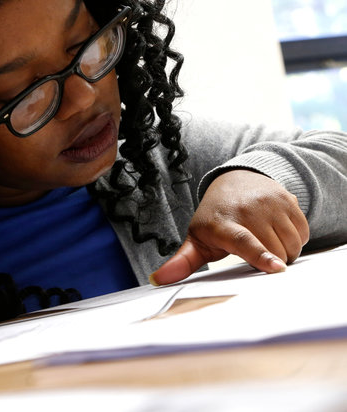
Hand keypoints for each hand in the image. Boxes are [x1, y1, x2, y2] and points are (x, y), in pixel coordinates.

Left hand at [150, 170, 309, 284]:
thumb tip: (156, 280)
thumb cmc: (214, 217)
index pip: (244, 241)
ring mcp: (270, 202)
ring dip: (284, 251)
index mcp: (223, 224)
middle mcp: (248, 210)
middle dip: (269, 262)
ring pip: (292, 244)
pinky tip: (277, 231)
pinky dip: (295, 239)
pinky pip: (303, 232)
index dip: (260, 256)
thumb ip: (181, 261)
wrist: (234, 179)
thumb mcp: (197, 238)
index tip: (276, 269)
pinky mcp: (288, 198)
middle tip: (254, 252)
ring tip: (264, 241)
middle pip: (274, 252)